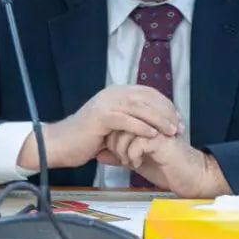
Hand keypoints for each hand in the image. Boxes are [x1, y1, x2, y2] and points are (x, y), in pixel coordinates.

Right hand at [17, 85, 182, 169]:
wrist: (59, 145)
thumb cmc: (86, 140)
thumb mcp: (113, 128)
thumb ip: (130, 122)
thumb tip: (153, 126)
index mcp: (116, 93)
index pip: (148, 93)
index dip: (166, 105)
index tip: (179, 120)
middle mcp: (112, 94)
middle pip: (147, 98)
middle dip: (167, 112)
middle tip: (180, 127)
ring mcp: (105, 104)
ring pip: (139, 107)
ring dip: (158, 119)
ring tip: (171, 131)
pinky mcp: (100, 117)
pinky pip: (125, 119)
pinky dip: (141, 126)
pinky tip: (152, 135)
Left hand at [97, 131, 224, 197]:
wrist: (189, 177)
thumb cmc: (166, 169)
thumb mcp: (136, 162)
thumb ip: (118, 156)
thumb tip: (99, 154)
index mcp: (144, 124)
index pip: (118, 121)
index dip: (111, 138)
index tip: (115, 154)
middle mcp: (150, 123)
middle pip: (120, 124)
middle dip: (114, 144)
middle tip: (122, 159)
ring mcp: (157, 130)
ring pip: (127, 132)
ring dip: (122, 151)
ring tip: (129, 162)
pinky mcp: (162, 140)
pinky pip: (137, 143)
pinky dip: (132, 156)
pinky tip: (137, 164)